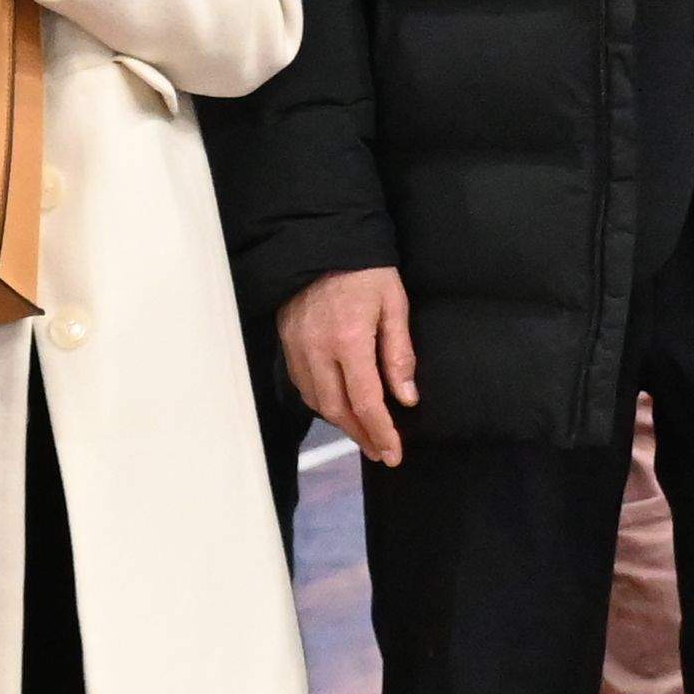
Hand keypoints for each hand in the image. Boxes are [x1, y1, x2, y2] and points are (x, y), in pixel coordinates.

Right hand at [279, 267, 420, 466]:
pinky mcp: (287, 342)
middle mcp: (318, 350)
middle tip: (382, 452)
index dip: (380, 432)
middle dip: (361, 436)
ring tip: (365, 434)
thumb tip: (406, 398)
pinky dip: (322, 403)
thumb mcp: (393, 303)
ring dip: (342, 424)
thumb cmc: (364, 269)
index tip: (394, 454)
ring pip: (317, 402)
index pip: (365, 401)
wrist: (318, 239)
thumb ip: (399, 353)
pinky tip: (339, 407)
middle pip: (337, 410)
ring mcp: (298, 348)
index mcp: (349, 340)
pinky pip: (303, 385)